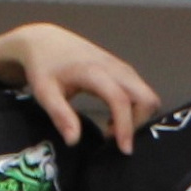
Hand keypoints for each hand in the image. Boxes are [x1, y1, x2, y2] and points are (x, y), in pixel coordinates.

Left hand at [0, 21, 163, 151]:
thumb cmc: (43, 67)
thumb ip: (60, 116)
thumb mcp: (44, 92)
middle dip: (139, 122)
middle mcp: (113, 67)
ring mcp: (120, 66)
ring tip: (110, 128)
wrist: (45, 41)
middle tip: (116, 137)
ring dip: (137, 116)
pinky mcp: (122, 68)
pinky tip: (112, 116)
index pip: (120, 100)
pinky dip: (134, 108)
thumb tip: (74, 141)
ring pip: (147, 94)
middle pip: (146, 97)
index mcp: (94, 72)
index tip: (123, 149)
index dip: (126, 126)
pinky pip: (140, 90)